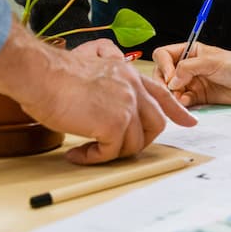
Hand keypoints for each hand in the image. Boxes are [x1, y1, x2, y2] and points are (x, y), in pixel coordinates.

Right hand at [20, 41, 196, 164]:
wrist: (41, 75)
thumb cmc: (55, 75)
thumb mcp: (94, 73)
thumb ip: (111, 88)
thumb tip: (108, 111)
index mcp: (129, 74)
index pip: (162, 94)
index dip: (177, 111)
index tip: (190, 122)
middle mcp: (132, 89)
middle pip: (156, 124)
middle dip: (142, 141)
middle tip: (119, 148)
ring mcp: (126, 107)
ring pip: (134, 143)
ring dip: (112, 152)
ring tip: (89, 150)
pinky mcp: (114, 124)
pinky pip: (111, 152)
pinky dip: (94, 158)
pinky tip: (78, 154)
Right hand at [152, 42, 230, 105]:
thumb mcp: (210, 62)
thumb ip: (187, 68)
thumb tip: (172, 82)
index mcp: (190, 52)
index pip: (164, 55)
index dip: (164, 66)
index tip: (171, 76)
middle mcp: (188, 67)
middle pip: (163, 73)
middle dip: (165, 83)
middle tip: (171, 91)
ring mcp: (192, 82)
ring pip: (171, 90)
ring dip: (172, 95)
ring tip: (180, 99)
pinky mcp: (198, 97)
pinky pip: (183, 101)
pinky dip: (182, 103)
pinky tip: (187, 103)